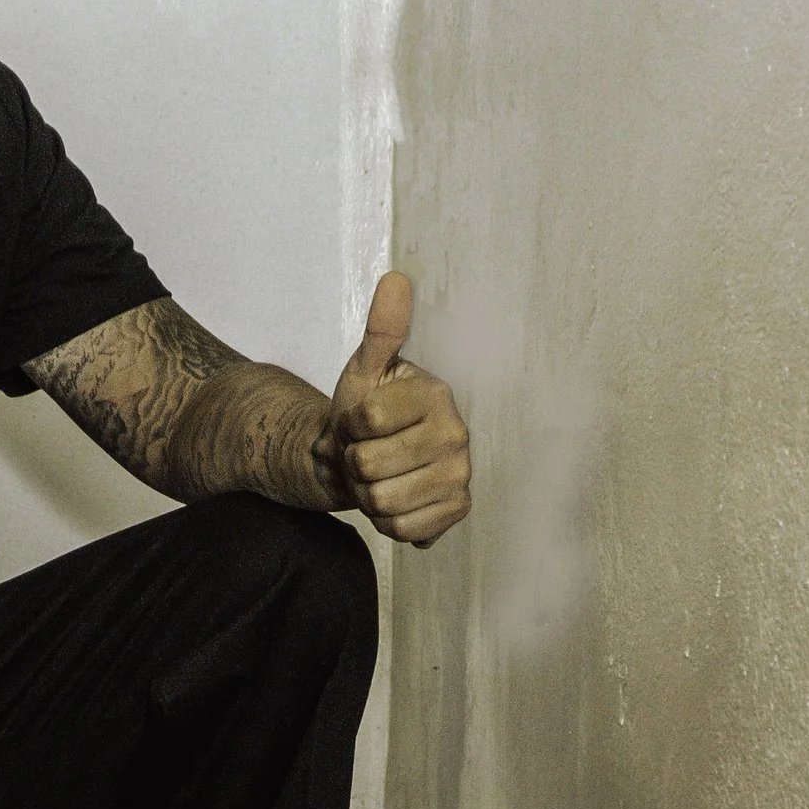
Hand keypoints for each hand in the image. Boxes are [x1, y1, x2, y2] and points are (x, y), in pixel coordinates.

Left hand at [327, 272, 471, 544]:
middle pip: (369, 465)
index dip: (348, 425)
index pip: (365, 422)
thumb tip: (396, 279)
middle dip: (355, 463)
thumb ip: (380, 329)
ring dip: (366, 493)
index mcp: (436, 395)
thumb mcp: (364, 370)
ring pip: (381, 501)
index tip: (359, 421)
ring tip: (378, 475)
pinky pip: (401, 529)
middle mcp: (457, 434)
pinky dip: (386, 521)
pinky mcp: (457, 509)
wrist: (368, 460)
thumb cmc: (365, 412)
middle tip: (367, 452)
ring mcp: (460, 474)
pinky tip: (395, 497)